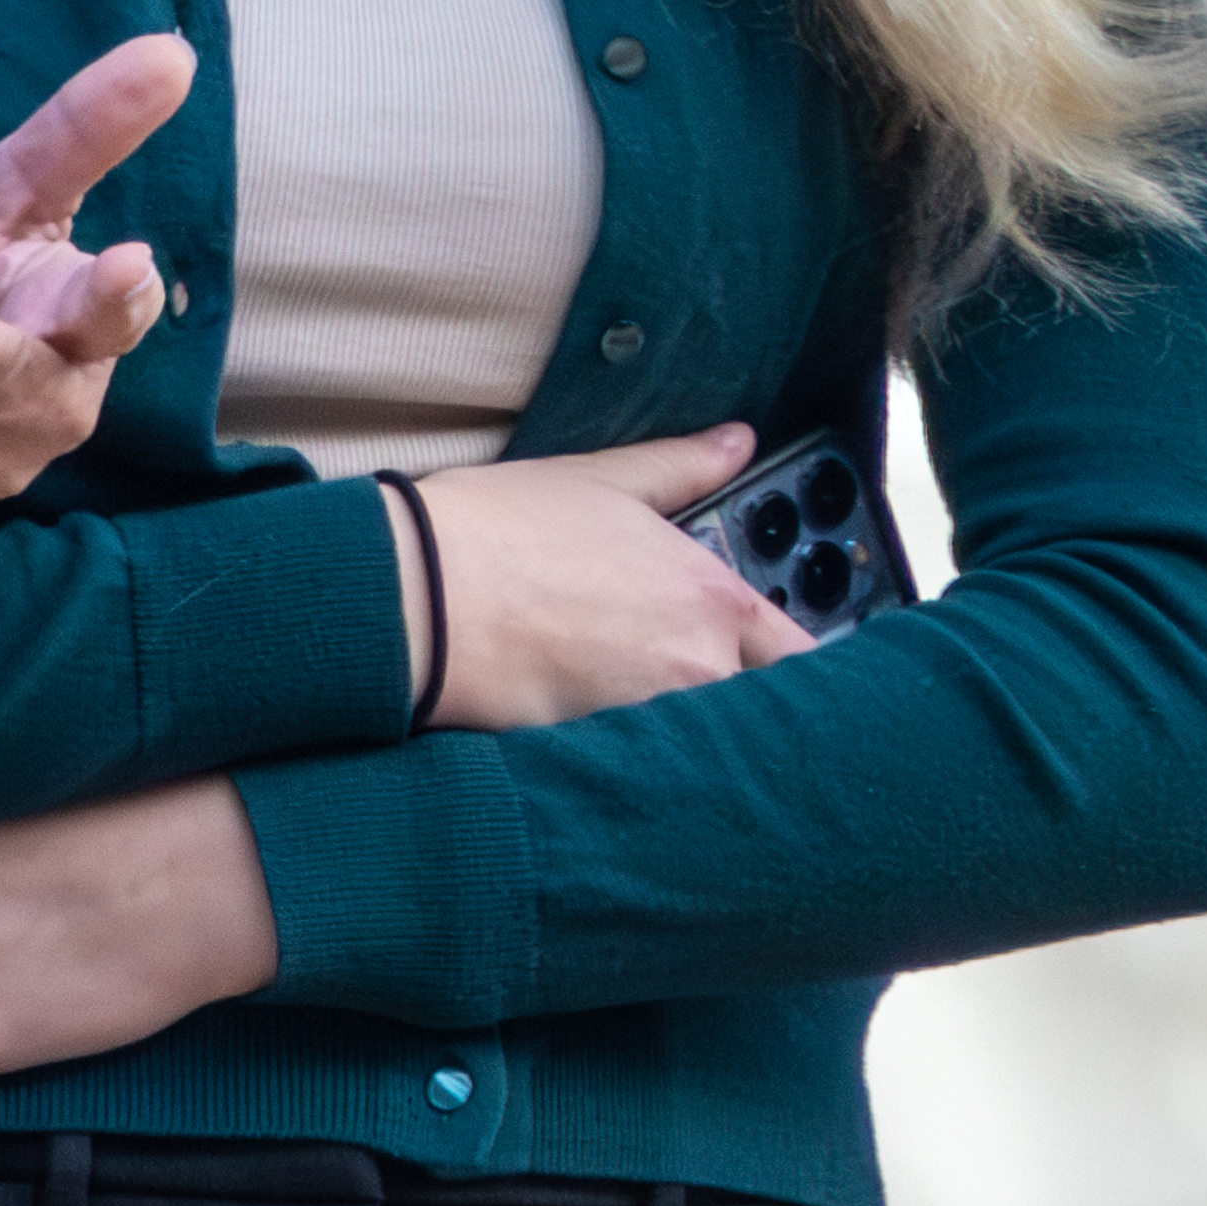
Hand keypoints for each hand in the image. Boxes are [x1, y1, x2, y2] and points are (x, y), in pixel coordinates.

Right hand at [406, 425, 808, 727]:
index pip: (800, 656)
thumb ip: (681, 466)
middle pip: (751, 708)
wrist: (407, 592)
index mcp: (710, 598)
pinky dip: (619, 753)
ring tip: (620, 700)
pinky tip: (580, 724)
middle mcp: (697, 666)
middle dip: (726, 700)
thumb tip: (738, 441)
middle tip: (679, 683)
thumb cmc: (495, 530)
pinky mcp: (594, 757)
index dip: (790, 666)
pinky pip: (632, 764)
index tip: (771, 666)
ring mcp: (647, 718)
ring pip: (694, 741)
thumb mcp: (595, 480)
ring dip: (673, 729)